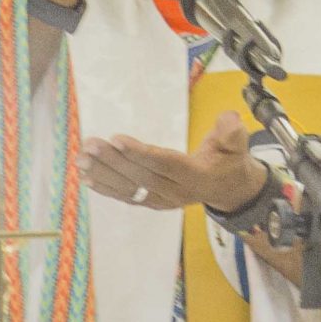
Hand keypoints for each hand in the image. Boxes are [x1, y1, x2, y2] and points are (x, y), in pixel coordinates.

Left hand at [81, 110, 267, 212]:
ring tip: (82, 159)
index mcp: (196, 176)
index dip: (140, 153)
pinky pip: (128, 197)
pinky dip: (107, 188)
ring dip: (104, 174)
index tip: (116, 139)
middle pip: (141, 176)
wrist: (230, 190)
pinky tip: (87, 178)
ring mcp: (162, 200)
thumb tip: (229, 119)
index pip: (164, 163)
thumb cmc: (230, 161)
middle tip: (90, 144)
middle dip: (113, 160)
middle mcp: (176, 192)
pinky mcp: (153, 202)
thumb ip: (232, 132)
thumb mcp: (238, 144)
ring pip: (130, 188)